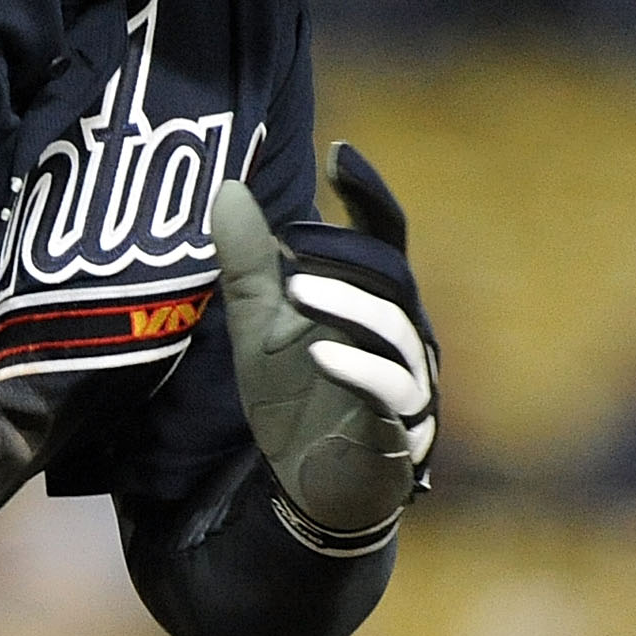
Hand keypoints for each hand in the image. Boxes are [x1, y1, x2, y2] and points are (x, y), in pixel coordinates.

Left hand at [209, 142, 437, 550]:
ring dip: (349, 305)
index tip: (337, 151)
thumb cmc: (294, 395)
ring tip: (297, 289)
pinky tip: (318, 352)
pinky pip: (391, 395)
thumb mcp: (256, 325)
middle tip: (290, 239)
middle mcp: (403, 333)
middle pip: (393, 276)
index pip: (385, 233)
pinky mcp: (400, 432)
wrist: (306, 484)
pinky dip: (358, 370)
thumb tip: (227, 187)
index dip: (367, 191)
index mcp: (374, 298)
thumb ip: (246, 262)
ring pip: (397, 331)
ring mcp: (408, 382)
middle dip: (346, 252)